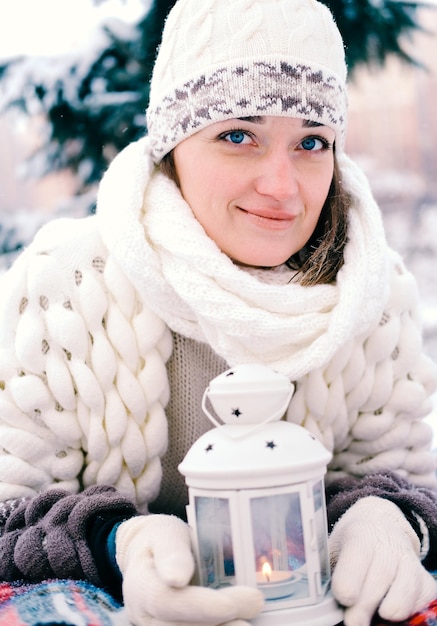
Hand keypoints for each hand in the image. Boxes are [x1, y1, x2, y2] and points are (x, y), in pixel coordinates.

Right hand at [115, 514, 263, 625]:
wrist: (150, 554)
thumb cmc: (162, 540)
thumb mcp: (165, 533)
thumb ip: (171, 551)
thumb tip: (176, 577)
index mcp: (140, 584)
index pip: (165, 601)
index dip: (198, 607)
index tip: (229, 604)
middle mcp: (145, 614)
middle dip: (219, 623)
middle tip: (253, 604)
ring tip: (249, 617)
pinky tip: (239, 619)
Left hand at [329, 496, 436, 625]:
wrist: (378, 526)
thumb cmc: (350, 545)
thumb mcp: (332, 548)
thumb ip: (324, 570)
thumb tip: (303, 589)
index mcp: (361, 532)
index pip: (358, 552)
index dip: (351, 576)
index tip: (344, 597)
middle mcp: (388, 543)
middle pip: (382, 573)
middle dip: (367, 602)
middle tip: (354, 623)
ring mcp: (409, 559)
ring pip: (407, 584)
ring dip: (393, 605)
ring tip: (380, 618)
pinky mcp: (424, 577)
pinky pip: (424, 596)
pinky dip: (411, 609)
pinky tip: (391, 614)